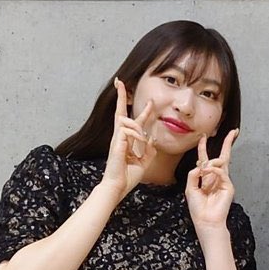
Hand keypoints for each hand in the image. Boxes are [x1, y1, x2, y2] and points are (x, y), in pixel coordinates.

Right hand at [102, 78, 159, 197]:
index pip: (133, 121)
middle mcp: (120, 137)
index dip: (143, 111)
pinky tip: (141, 142)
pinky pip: (128, 130)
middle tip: (120, 82)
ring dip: (138, 126)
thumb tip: (152, 138)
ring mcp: (116, 139)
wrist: (118, 187)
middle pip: (119, 111)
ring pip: (126, 120)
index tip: (150, 101)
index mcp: (127, 141)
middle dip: (120, 96)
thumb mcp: (143, 162)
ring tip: (143, 138)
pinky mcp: (116, 143)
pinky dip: (137, 135)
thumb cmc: (127, 177)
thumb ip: (148, 150)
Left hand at [186, 129, 238, 237]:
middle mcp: (215, 178)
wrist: (206, 221)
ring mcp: (223, 181)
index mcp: (206, 178)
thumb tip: (201, 165)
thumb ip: (193, 175)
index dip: (203, 148)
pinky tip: (207, 174)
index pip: (205, 159)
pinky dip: (213, 171)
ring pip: (221, 162)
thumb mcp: (190, 188)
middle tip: (233, 132)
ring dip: (210, 163)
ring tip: (204, 171)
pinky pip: (221, 172)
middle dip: (227, 143)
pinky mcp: (228, 186)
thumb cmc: (198, 209)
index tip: (203, 138)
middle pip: (222, 156)